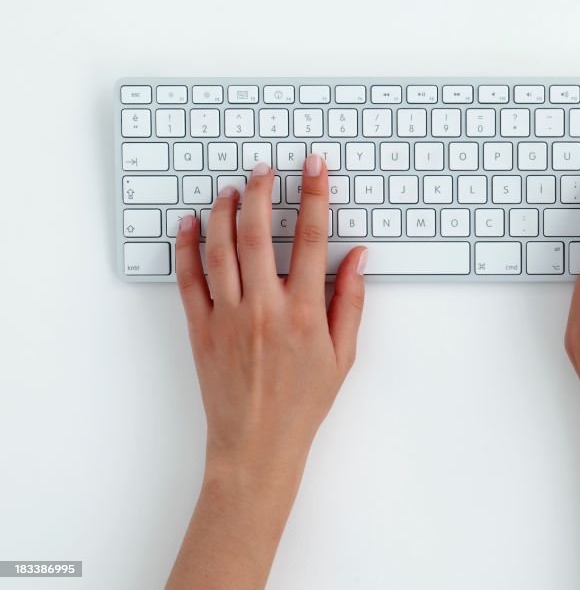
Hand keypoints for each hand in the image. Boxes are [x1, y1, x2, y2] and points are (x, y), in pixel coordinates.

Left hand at [166, 155, 365, 589]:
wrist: (257, 445)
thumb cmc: (303, 403)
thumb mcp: (344, 355)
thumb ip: (351, 301)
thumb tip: (358, 256)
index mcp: (306, 314)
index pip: (314, 240)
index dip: (316, 196)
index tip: (314, 167)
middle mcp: (265, 309)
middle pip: (261, 234)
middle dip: (263, 192)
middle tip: (265, 169)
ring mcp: (228, 317)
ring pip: (222, 249)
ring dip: (226, 212)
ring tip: (232, 188)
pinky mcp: (200, 329)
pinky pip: (189, 279)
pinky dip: (187, 247)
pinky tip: (192, 224)